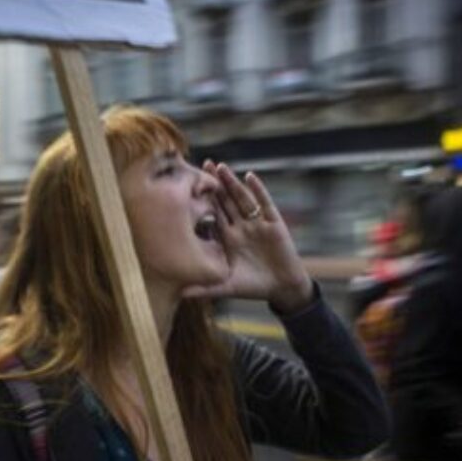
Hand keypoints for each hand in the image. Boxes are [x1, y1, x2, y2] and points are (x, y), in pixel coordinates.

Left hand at [182, 162, 312, 313]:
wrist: (282, 288)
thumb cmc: (253, 286)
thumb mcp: (226, 287)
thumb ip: (204, 289)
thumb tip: (179, 294)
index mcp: (227, 238)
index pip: (213, 215)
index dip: (202, 201)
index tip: (188, 187)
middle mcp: (241, 227)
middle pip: (226, 201)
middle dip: (215, 184)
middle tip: (202, 166)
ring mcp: (257, 223)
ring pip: (242, 199)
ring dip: (232, 183)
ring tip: (221, 167)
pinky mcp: (274, 224)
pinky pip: (265, 204)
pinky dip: (258, 191)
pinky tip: (250, 177)